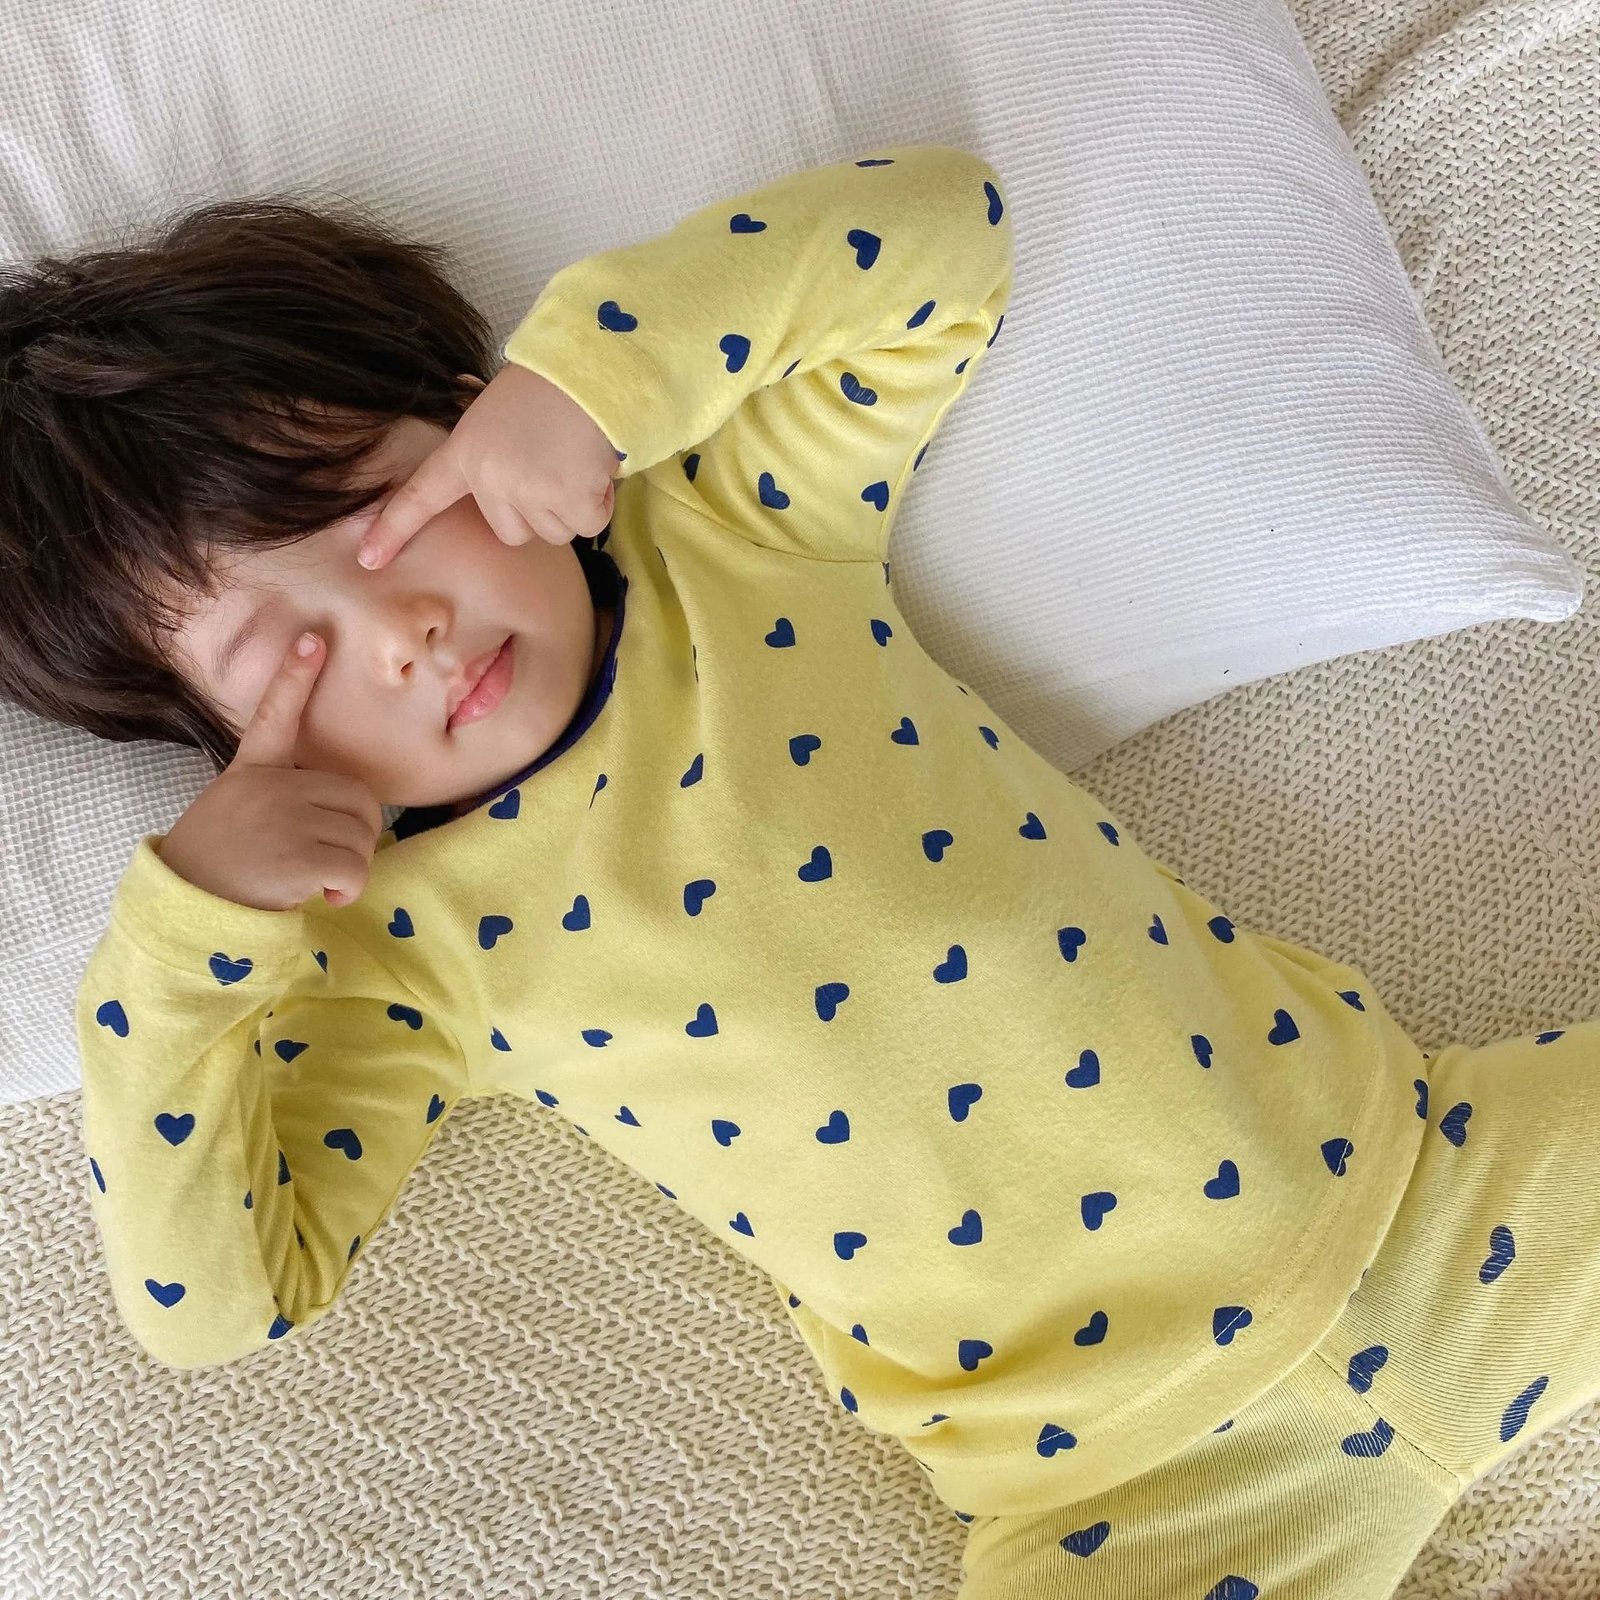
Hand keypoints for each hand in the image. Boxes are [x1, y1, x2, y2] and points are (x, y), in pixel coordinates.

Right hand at [157, 633, 384, 911]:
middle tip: (329, 860)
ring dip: (354, 866)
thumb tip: (342, 813)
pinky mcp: (297, 855)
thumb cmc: (219, 868)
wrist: (188, 912)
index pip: (273, 716)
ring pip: (363, 834)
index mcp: (250, 773)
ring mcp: (283, 818)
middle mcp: (268, 788)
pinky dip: (351, 889)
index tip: (313, 638)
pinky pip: (356, 866)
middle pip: (358, 798)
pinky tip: (326, 898)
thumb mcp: (236, 815)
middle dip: (357, 833)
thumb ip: (279, 798)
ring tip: (318, 882)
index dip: (294, 677)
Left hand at [356, 363, 618, 570]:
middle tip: (554, 464)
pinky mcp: (570, 500)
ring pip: (554, 532)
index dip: (393, 529)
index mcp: (465, 451)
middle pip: (512, 532)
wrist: (591, 371)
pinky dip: (599, 502)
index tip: (367, 559)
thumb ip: (486, 445)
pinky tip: (596, 466)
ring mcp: (529, 491)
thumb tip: (472, 413)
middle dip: (539, 510)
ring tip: (576, 459)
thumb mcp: (497, 411)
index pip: (421, 497)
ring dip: (572, 505)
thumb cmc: (548, 386)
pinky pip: (587, 523)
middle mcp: (490, 477)